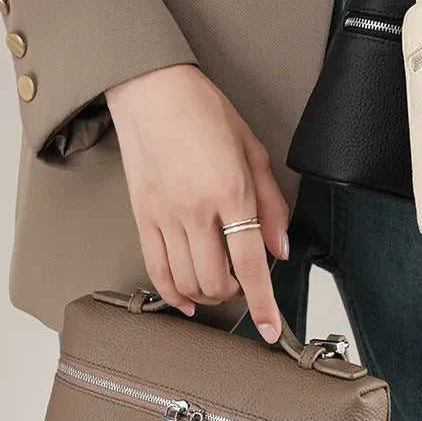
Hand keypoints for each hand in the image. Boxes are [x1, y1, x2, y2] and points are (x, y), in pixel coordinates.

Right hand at [105, 64, 288, 341]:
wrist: (153, 92)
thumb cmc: (205, 113)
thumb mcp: (255, 152)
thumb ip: (272, 206)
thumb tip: (280, 249)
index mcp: (231, 192)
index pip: (250, 264)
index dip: (263, 303)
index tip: (271, 328)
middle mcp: (196, 209)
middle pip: (215, 280)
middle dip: (234, 295)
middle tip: (243, 285)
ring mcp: (164, 215)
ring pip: (186, 281)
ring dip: (206, 295)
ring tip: (218, 285)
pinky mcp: (141, 216)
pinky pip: (155, 269)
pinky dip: (172, 292)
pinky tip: (185, 297)